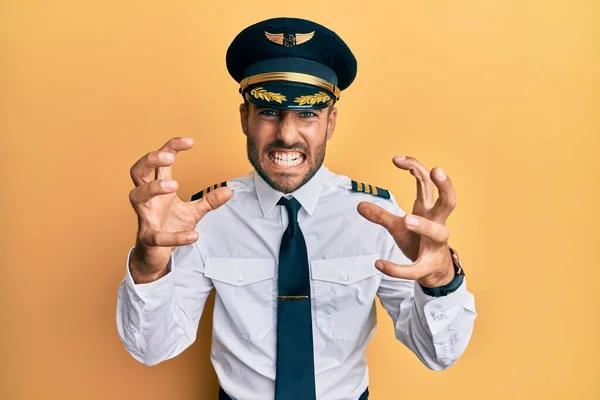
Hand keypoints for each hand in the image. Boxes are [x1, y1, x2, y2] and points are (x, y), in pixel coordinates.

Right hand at [128, 137, 231, 281]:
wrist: (155, 255)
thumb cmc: (169, 226)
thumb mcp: (192, 212)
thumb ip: (209, 201)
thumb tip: (229, 190)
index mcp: (158, 189)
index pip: (159, 161)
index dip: (171, 147)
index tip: (190, 142)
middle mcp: (148, 199)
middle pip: (138, 171)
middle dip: (150, 159)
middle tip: (170, 158)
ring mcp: (145, 217)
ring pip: (136, 195)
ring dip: (153, 187)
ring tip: (174, 184)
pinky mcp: (147, 239)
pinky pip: (157, 235)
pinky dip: (176, 236)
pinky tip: (193, 235)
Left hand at [357, 156, 455, 287]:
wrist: (433, 272)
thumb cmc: (419, 242)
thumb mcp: (398, 226)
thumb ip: (381, 215)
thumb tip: (359, 205)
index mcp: (429, 211)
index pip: (427, 183)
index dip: (415, 167)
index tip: (396, 159)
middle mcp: (437, 224)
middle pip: (449, 202)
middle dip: (445, 185)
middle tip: (436, 170)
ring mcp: (436, 245)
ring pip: (437, 232)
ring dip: (423, 224)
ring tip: (406, 219)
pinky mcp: (428, 266)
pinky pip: (414, 268)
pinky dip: (397, 268)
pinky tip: (379, 264)